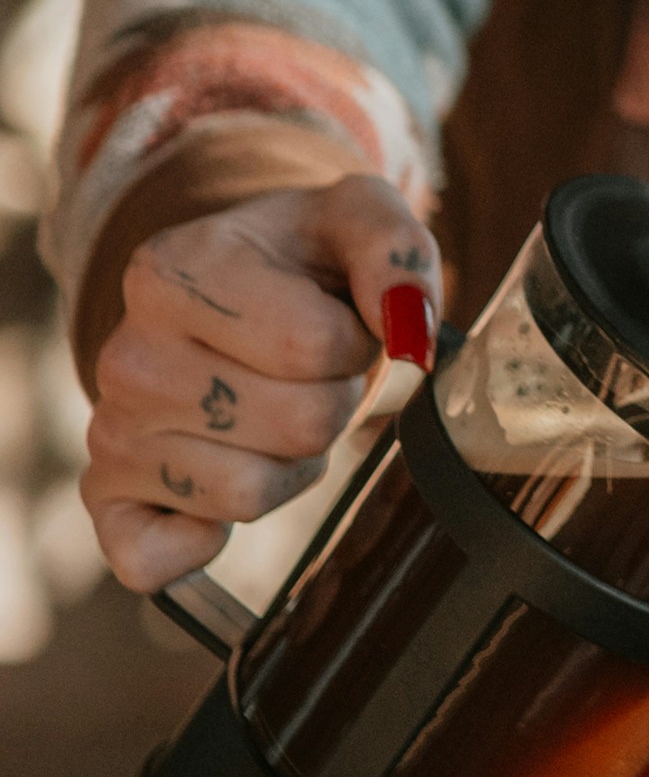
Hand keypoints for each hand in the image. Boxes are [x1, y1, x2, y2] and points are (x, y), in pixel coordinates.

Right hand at [83, 176, 437, 594]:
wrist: (231, 292)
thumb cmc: (299, 262)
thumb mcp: (357, 218)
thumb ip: (397, 252)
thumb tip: (410, 333)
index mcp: (169, 273)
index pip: (312, 345)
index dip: (353, 344)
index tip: (336, 324)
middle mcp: (125, 355)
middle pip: (296, 425)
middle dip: (331, 403)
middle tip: (308, 374)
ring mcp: (111, 430)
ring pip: (248, 494)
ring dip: (289, 464)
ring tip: (271, 411)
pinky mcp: (110, 496)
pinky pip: (152, 559)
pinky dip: (197, 543)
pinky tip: (217, 488)